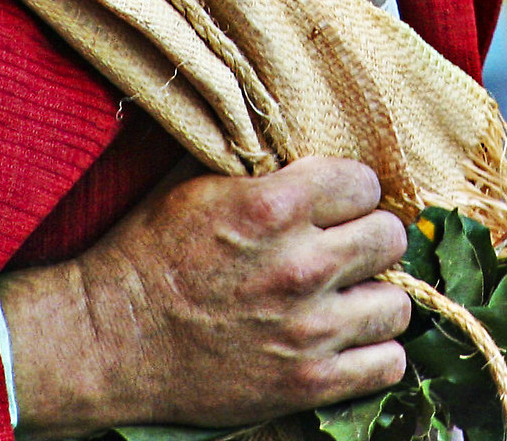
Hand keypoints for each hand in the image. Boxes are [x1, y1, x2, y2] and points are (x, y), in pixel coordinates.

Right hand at [0, 157, 411, 435]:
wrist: (109, 340)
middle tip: (342, 250)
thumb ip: (255, 156)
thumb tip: (297, 122)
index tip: (332, 205)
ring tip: (346, 298)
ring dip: (373, 299)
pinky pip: (388, 365)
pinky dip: (374, 354)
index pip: (365, 182)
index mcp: (274, 205)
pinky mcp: (306, 383)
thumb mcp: (195, 182)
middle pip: (390, 238)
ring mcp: (307, 329)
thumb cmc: (148, 253)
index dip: (348, 192)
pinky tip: (348, 342)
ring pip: (397, 304)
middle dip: (367, 240)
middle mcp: (301, 264)